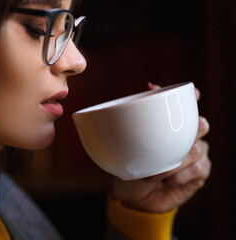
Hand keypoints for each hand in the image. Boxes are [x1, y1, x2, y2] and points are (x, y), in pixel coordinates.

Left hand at [110, 83, 210, 212]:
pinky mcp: (198, 174)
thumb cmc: (131, 167)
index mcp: (171, 125)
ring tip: (153, 173)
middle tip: (171, 139)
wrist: (134, 197)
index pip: (189, 105)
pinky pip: (199, 168)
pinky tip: (167, 181)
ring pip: (197, 148)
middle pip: (201, 124)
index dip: (194, 96)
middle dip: (190, 129)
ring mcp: (196, 155)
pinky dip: (180, 175)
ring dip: (175, 161)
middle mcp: (188, 136)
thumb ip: (129, 129)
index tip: (189, 94)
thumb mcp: (126, 147)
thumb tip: (115, 113)